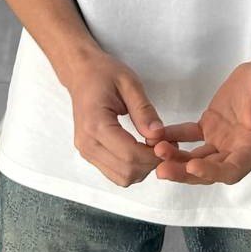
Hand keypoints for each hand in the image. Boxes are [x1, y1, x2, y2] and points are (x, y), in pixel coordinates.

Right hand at [65, 51, 169, 187]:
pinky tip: (140, 150)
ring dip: (142, 168)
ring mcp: (86, 152)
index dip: (154, 154)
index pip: (130, 155)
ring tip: (152, 146)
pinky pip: (114, 173)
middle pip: (126, 171)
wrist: (81, 73)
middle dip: (151, 163)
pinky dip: (131, 167)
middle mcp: (87, 144)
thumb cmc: (104, 73)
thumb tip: (158, 135)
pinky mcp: (89, 154)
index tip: (170, 142)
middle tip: (165, 144)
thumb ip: (144, 110)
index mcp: (95, 125)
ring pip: (121, 178)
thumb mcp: (129, 83)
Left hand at [143, 58, 250, 184]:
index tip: (192, 166)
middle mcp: (237, 151)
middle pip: (209, 170)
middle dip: (185, 172)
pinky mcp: (210, 127)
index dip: (213, 172)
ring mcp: (222, 141)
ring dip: (176, 159)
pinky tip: (158, 135)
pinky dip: (174, 138)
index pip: (233, 169)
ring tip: (155, 151)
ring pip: (196, 158)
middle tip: (161, 170)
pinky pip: (189, 137)